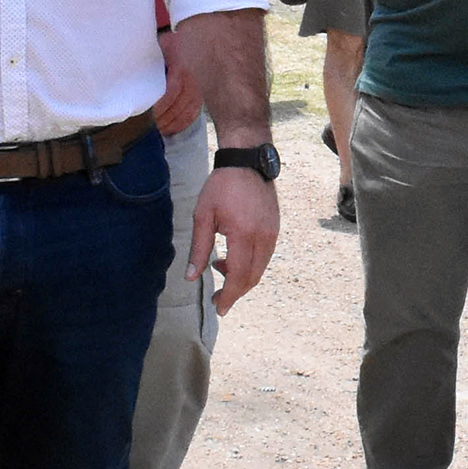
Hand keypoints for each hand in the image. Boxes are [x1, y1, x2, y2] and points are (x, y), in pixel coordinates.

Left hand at [151, 31, 200, 135]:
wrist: (193, 38)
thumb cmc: (170, 44)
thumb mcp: (160, 47)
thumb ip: (150, 60)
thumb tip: (130, 72)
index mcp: (182, 67)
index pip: (172, 92)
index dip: (160, 107)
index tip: (146, 116)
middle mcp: (194, 80)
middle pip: (179, 107)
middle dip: (162, 120)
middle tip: (147, 128)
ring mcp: (200, 89)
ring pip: (186, 113)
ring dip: (171, 125)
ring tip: (156, 130)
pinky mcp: (203, 96)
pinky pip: (193, 115)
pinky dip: (181, 124)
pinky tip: (170, 129)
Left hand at [189, 165, 277, 315]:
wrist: (247, 161)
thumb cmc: (222, 186)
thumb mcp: (203, 216)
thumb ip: (198, 249)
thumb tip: (191, 277)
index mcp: (243, 233)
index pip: (239, 275)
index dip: (229, 295)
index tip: (219, 308)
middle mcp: (263, 236)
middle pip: (252, 277)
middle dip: (236, 292)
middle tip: (218, 300)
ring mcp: (272, 232)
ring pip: (260, 268)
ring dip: (242, 278)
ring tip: (220, 270)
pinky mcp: (275, 228)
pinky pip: (264, 256)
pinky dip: (250, 265)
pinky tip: (232, 258)